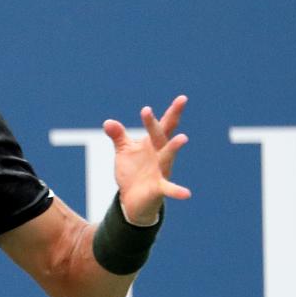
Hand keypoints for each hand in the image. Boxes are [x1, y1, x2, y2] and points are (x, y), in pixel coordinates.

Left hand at [103, 95, 190, 224]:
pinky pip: (169, 189)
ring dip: (174, 147)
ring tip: (183, 138)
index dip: (172, 112)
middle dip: (170, 121)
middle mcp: (160, 155)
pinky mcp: (158, 187)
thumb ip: (118, 136)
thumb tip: (108, 122)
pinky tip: (187, 194)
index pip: (163, 125)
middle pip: (163, 135)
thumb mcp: (124, 151)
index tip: (182, 98)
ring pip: (168, 156)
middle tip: (179, 105)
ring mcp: (161, 170)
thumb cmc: (133, 171)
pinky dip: (177, 191)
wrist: (133, 198)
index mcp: (153, 144)